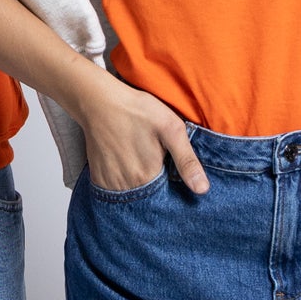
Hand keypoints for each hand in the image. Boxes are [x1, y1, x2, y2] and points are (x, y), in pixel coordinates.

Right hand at [77, 71, 208, 194]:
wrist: (100, 102)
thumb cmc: (139, 111)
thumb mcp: (171, 129)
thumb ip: (187, 161)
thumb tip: (202, 190)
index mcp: (150, 176)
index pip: (168, 197)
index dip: (172, 187)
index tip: (169, 169)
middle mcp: (129, 186)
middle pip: (149, 197)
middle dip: (156, 187)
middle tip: (152, 160)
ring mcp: (111, 184)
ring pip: (132, 197)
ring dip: (139, 187)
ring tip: (138, 162)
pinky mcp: (98, 179)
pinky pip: (114, 192)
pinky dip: (122, 184)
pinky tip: (125, 165)